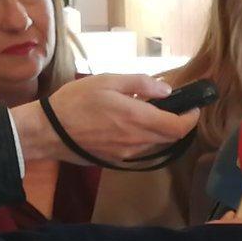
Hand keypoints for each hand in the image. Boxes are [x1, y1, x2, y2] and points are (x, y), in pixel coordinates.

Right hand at [11, 74, 200, 165]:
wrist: (48, 131)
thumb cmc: (76, 101)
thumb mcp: (108, 81)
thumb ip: (141, 84)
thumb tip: (166, 90)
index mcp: (137, 118)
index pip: (178, 127)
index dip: (191, 118)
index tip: (193, 106)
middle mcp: (137, 140)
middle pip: (171, 137)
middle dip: (179, 122)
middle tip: (175, 106)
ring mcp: (127, 153)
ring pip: (156, 143)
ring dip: (161, 130)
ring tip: (151, 112)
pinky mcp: (116, 160)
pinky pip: (140, 149)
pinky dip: (145, 136)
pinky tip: (132, 123)